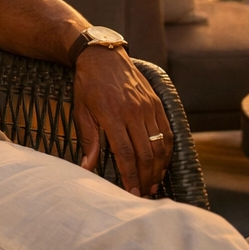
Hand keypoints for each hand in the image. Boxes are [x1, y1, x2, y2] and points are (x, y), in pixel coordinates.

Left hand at [72, 46, 172, 196]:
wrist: (102, 56)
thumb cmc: (88, 85)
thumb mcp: (81, 111)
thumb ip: (88, 140)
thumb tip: (87, 167)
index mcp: (112, 114)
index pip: (125, 153)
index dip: (130, 175)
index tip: (131, 191)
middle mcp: (134, 112)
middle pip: (146, 153)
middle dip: (145, 177)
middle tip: (142, 193)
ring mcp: (148, 107)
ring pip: (160, 145)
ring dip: (158, 168)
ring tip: (153, 183)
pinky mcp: (157, 104)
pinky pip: (167, 132)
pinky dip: (167, 151)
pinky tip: (162, 164)